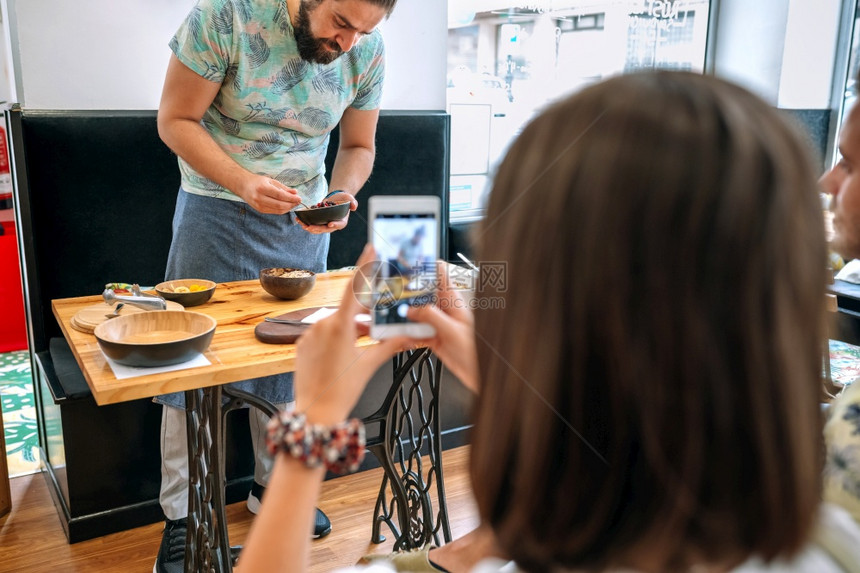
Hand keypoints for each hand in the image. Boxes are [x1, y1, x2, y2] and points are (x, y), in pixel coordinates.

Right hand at [235, 175, 301, 213]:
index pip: (280, 195)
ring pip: (278, 210)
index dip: (291, 198)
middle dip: (291, 204)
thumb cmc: (257, 181)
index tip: (299, 198)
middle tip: (298, 201)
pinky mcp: (260, 210)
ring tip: (294, 203)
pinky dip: (282, 210)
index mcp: (262, 188)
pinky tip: (287, 206)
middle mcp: (259, 198)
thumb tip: (295, 192)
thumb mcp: (271, 180)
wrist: (243, 186)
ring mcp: (259, 205)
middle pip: (279, 204)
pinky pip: (274, 212)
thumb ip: (283, 187)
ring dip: (288, 208)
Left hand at [294, 244, 403, 423]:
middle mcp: (322, 325)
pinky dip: (333, 339)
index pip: (354, 288)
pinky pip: (321, 334)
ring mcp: (309, 334)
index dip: (364, 266)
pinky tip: (340, 356)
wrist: (316, 412)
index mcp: (340, 326)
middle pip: (348, 311)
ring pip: (335, 323)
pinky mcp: (301, 343)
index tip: (370, 248)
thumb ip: (390, 345)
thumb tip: (409, 336)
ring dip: (348, 330)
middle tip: (374, 330)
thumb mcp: (369, 364)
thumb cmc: (341, 390)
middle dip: (362, 318)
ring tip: (357, 351)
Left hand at [297, 191, 356, 234]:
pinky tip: (299, 221)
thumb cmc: (344, 199)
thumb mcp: (349, 199)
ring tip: (302, 225)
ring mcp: (325, 225)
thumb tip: (354, 206)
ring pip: (317, 229)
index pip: (339, 225)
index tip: (329, 224)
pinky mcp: (319, 223)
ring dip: (309, 228)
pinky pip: (312, 225)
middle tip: (310, 227)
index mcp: (342, 221)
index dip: (335, 225)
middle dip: (317, 229)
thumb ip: (353, 202)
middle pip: (325, 229)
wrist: (337, 198)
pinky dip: (306, 223)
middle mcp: (333, 225)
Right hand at [406, 264, 478, 391]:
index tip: (413, 261)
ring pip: (418, 314)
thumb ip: (431, 316)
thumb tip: (411, 309)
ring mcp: (439, 324)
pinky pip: (417, 331)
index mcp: (454, 302)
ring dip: (407, 315)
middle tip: (394, 291)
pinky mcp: (433, 338)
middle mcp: (446, 311)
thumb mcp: (451, 329)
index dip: (428, 266)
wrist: (475, 374)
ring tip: (394, 314)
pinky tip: (402, 334)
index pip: (441, 277)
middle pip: (425, 295)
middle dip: (410, 293)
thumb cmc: (473, 351)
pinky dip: (408, 332)